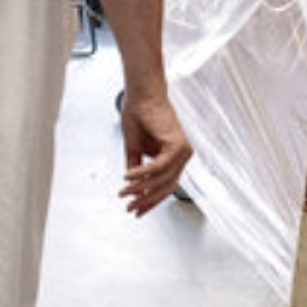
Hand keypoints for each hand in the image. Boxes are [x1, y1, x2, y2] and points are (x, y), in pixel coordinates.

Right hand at [116, 92, 190, 216]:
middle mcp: (182, 155)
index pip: (165, 186)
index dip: (151, 200)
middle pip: (166, 187)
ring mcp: (182, 151)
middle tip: (129, 206)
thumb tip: (133, 188)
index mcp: (174, 157)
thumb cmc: (139, 116)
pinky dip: (142, 173)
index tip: (136, 210)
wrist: (141, 95)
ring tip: (124, 191)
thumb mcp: (135, 149)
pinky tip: (128, 177)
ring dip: (140, 187)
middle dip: (146, 199)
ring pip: (162, 179)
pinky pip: (159, 167)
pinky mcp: (177, 144)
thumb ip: (136, 168)